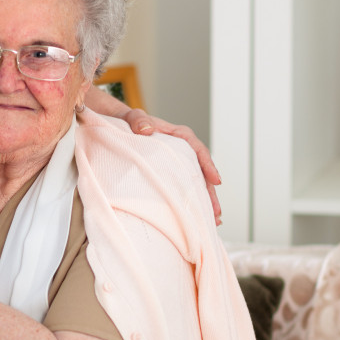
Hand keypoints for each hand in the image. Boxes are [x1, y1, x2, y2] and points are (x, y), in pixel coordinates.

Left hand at [120, 109, 222, 223]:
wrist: (122, 128)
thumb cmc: (130, 122)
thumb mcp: (132, 118)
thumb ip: (138, 120)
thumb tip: (146, 129)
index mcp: (179, 136)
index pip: (198, 150)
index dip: (208, 166)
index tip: (216, 181)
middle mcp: (184, 150)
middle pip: (202, 172)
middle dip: (210, 193)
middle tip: (216, 212)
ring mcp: (179, 163)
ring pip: (197, 183)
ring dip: (205, 201)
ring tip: (213, 221)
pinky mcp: (173, 173)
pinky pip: (186, 187)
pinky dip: (192, 201)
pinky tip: (198, 216)